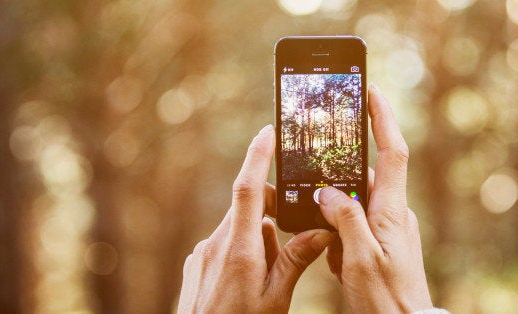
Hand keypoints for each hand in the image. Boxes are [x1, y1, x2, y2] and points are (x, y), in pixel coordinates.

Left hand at [178, 125, 332, 312]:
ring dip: (258, 240)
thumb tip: (320, 232)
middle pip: (249, 211)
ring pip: (239, 229)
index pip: (247, 189)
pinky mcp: (196, 263)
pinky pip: (225, 244)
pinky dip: (241, 251)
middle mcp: (216, 244)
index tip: (267, 132)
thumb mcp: (276, 299)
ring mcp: (202, 253)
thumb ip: (295, 261)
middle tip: (285, 249)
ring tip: (264, 279)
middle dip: (272, 218)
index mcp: (239, 249)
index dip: (257, 156)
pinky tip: (245, 283)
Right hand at [320, 84, 432, 312]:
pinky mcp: (381, 243)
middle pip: (364, 179)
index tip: (371, 91)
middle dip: (339, 184)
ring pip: (353, 206)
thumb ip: (344, 218)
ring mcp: (388, 228)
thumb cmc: (385, 296)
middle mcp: (393, 213)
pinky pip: (354, 228)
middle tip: (321, 194)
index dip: (383, 118)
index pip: (393, 151)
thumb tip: (326, 191)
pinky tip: (335, 259)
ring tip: (332, 248)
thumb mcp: (359, 257)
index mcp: (391, 210)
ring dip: (335, 221)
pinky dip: (339, 238)